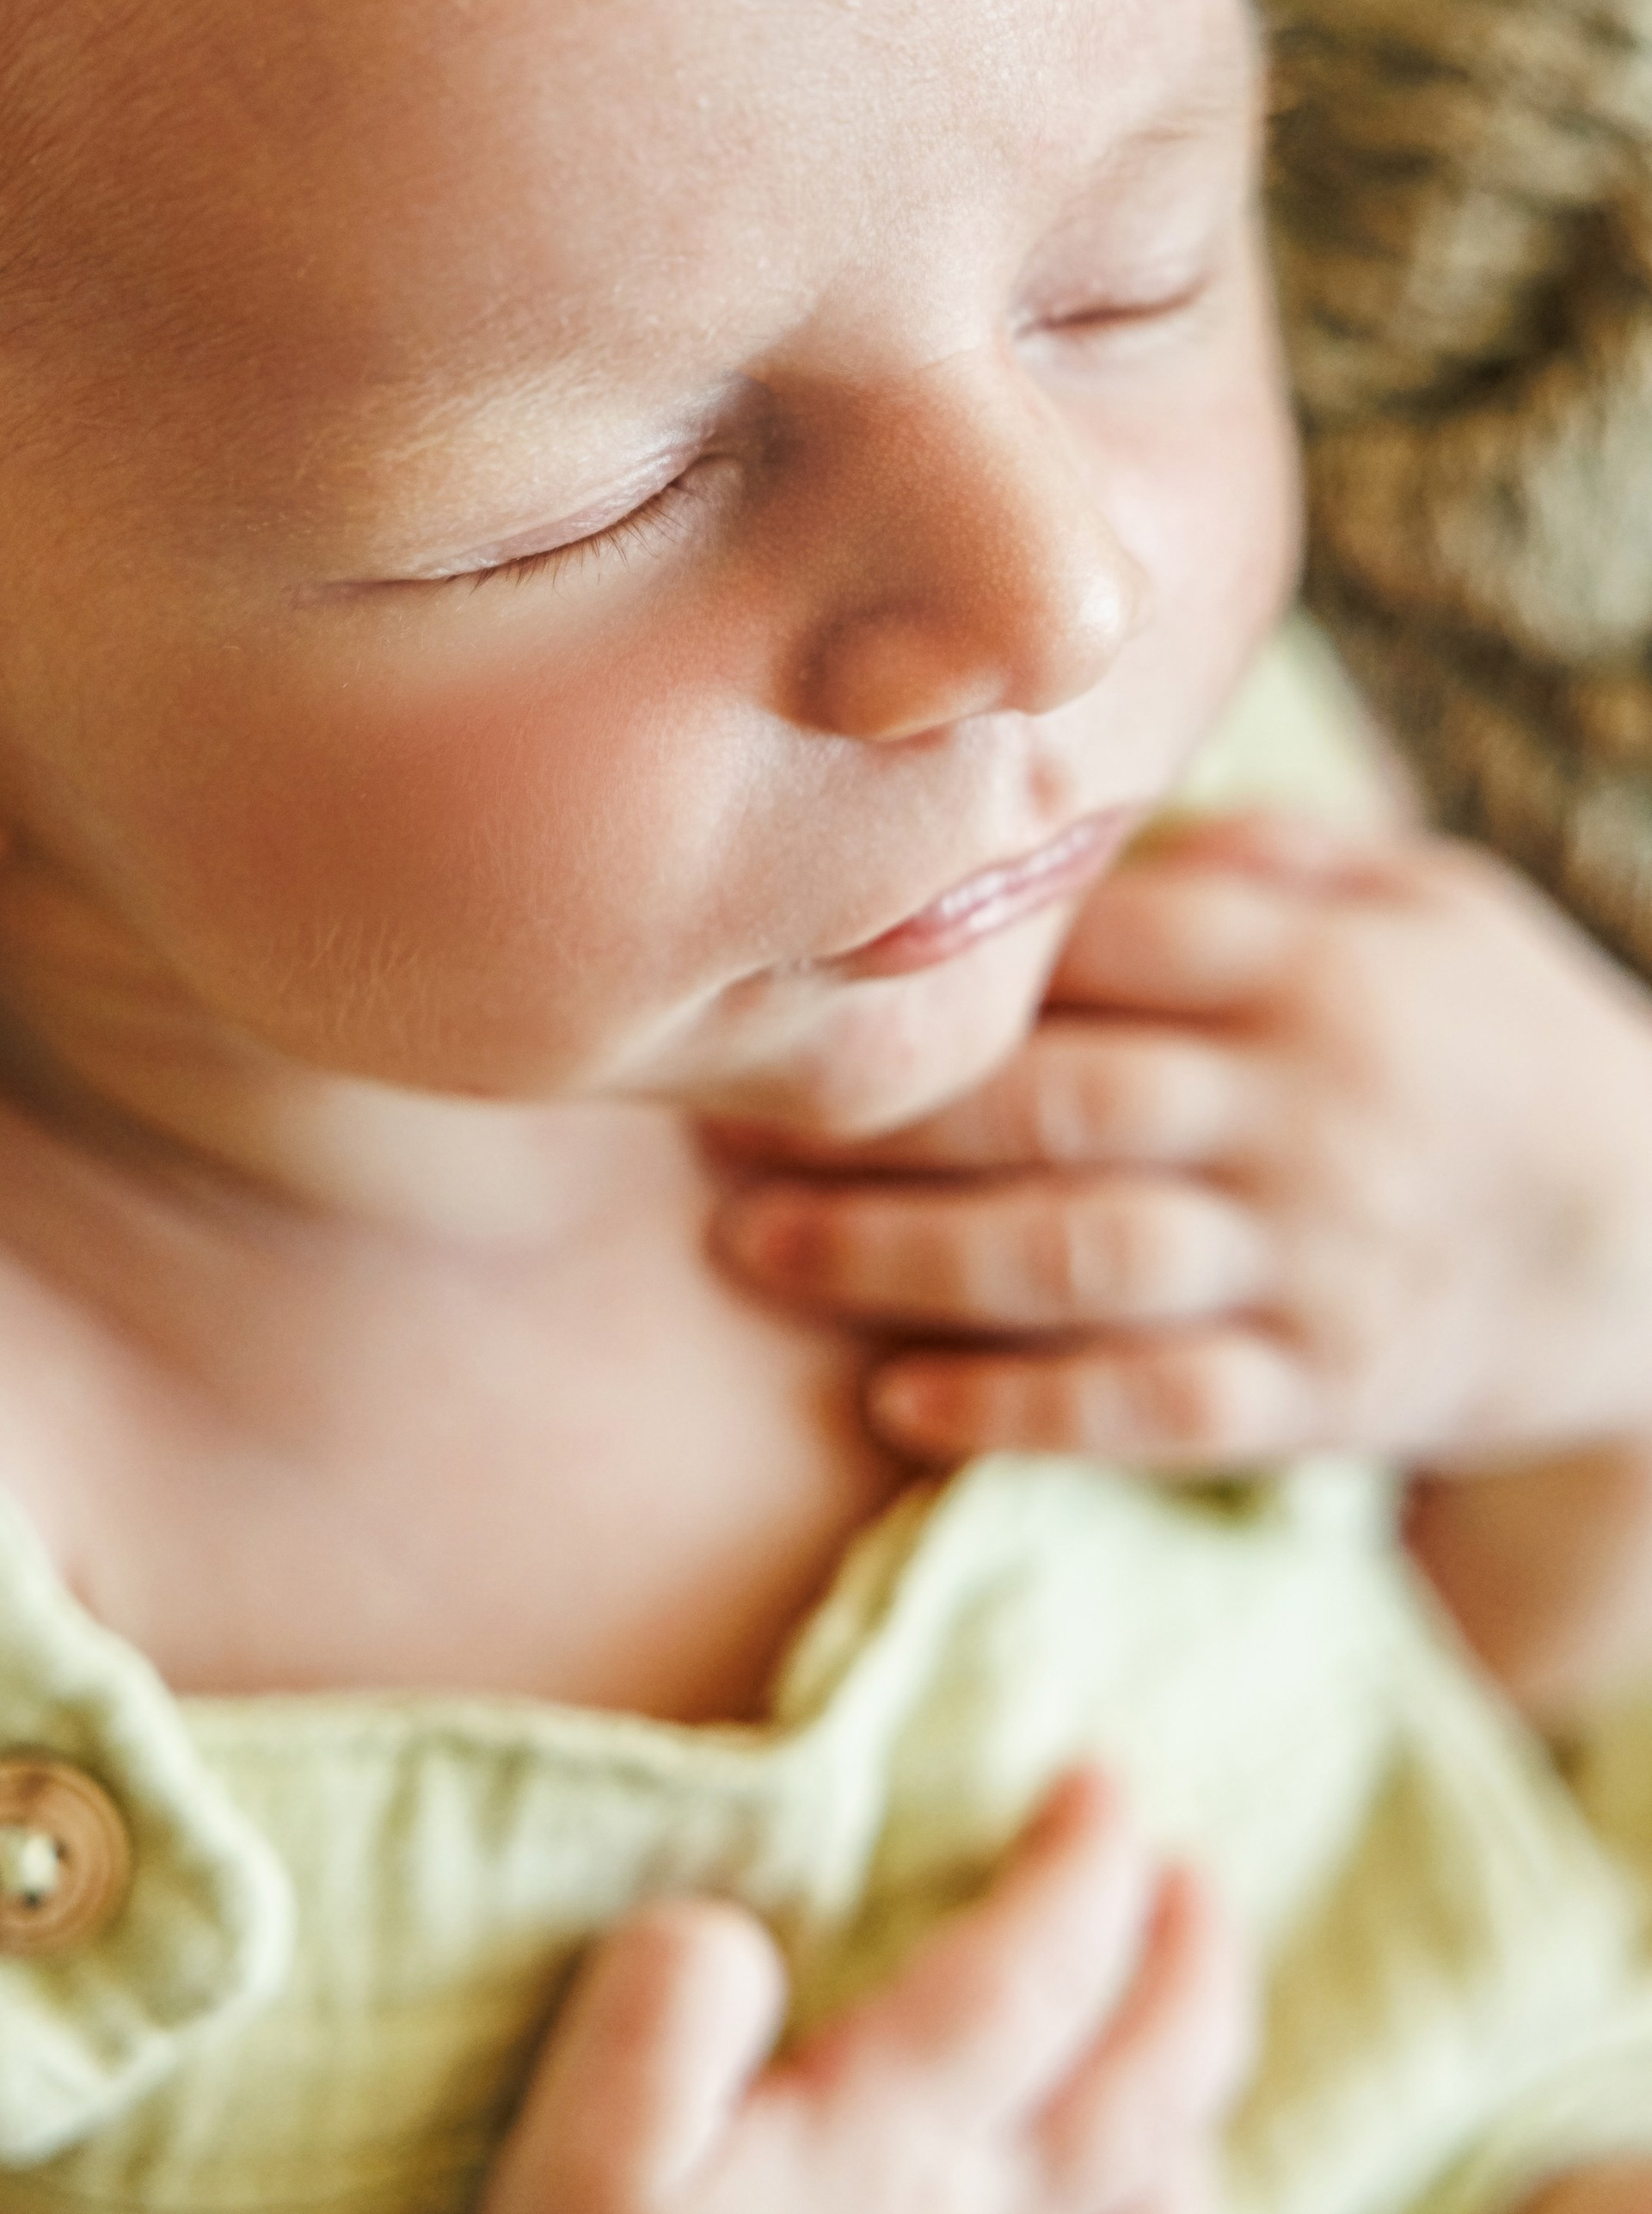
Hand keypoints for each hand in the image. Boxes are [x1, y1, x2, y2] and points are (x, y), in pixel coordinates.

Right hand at [481, 1770, 1248, 2213]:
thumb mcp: (576, 2170)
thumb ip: (656, 2016)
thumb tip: (738, 1936)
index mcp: (886, 2150)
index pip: (1034, 1969)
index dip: (1087, 1861)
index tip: (1104, 1781)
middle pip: (1154, 2081)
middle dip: (1191, 1961)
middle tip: (1194, 1874)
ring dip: (1198, 2109)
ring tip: (1179, 2055)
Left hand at [716, 815, 1651, 1472]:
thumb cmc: (1501, 1038)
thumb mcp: (1428, 898)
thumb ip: (1265, 853)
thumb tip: (1091, 803)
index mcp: (1313, 965)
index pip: (1098, 943)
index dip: (937, 955)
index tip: (789, 954)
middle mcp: (1304, 1107)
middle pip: (1056, 1102)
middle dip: (873, 1114)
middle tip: (711, 1114)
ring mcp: (1316, 1259)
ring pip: (1080, 1258)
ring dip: (902, 1258)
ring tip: (753, 1248)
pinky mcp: (1327, 1391)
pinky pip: (1156, 1408)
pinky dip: (1024, 1410)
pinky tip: (898, 1401)